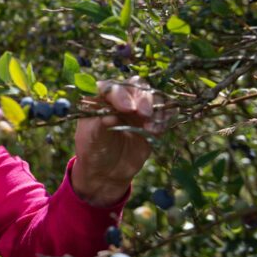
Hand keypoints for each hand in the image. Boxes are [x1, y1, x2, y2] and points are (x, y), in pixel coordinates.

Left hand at [73, 76, 168, 206]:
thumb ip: (98, 124)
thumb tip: (110, 116)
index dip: (119, 93)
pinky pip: (165, 112)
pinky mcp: (152, 120)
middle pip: (136, 86)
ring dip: (155, 108)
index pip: (110, 86)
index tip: (125, 108)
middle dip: (142, 98)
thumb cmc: (93, 150)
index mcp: (100, 98)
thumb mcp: (91, 138)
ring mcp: (137, 108)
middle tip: (143, 114)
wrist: (107, 170)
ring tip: (150, 128)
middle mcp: (120, 98)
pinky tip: (156, 131)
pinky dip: (164, 118)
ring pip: (153, 96)